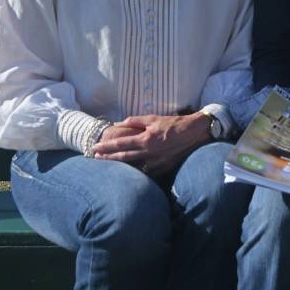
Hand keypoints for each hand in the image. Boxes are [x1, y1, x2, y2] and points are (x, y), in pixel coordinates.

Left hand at [91, 113, 211, 175]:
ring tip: (108, 164)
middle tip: (95, 158)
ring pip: (132, 166)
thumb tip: (118, 123)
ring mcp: (155, 162)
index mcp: (146, 139)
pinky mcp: (162, 168)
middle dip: (107, 158)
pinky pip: (145, 171)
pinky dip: (135, 170)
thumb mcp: (154, 118)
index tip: (94, 148)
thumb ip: (135, 121)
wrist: (194, 133)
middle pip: (123, 157)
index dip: (106, 147)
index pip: (120, 144)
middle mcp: (149, 152)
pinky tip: (128, 170)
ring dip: (119, 165)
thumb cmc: (174, 124)